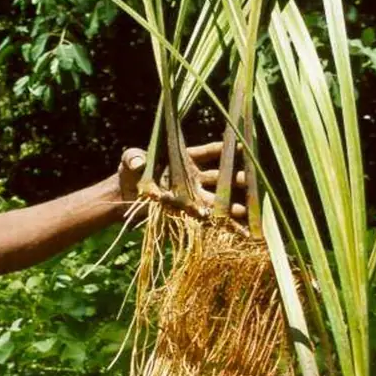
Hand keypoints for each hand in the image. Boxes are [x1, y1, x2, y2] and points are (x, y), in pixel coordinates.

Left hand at [118, 142, 245, 217]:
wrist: (123, 197)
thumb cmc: (128, 172)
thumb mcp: (129, 159)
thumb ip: (134, 157)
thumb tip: (138, 162)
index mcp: (185, 159)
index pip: (210, 153)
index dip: (225, 149)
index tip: (243, 146)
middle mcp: (193, 177)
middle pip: (220, 176)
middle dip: (236, 178)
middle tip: (252, 180)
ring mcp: (192, 195)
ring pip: (217, 198)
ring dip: (232, 204)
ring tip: (248, 211)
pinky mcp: (186, 212)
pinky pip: (205, 217)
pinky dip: (218, 223)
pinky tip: (234, 229)